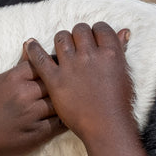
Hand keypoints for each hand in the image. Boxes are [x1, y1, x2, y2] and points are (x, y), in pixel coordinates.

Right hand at [0, 54, 66, 155]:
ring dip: (66, 102)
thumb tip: (32, 43)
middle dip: (63, 84)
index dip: (53, 65)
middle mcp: (24, 94)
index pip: (42, 63)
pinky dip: (66, 119)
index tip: (59, 68)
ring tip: (71, 101)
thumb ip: (19, 66)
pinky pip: (60, 123)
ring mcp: (32, 114)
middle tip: (71, 85)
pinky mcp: (39, 133)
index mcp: (14, 79)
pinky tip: (68, 116)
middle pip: (55, 82)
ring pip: (60, 102)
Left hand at [25, 23, 133, 144]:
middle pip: (80, 30)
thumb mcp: (124, 74)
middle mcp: (90, 55)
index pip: (101, 28)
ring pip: (61, 38)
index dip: (96, 32)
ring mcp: (71, 67)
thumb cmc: (119, 103)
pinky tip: (30, 45)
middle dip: (79, 34)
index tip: (94, 39)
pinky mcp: (55, 79)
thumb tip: (124, 31)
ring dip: (62, 39)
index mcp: (110, 53)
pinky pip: (40, 58)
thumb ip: (120, 51)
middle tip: (78, 44)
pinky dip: (33, 49)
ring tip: (62, 47)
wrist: (106, 127)